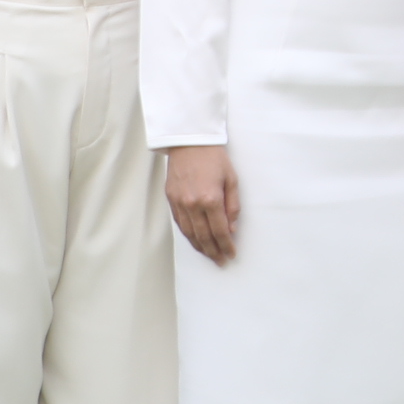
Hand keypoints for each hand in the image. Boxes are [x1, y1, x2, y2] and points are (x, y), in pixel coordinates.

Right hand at [165, 143, 240, 265]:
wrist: (190, 142)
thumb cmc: (214, 158)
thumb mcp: (232, 179)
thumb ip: (233, 206)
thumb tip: (232, 228)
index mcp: (211, 198)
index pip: (220, 230)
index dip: (226, 245)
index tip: (231, 254)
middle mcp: (193, 204)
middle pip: (204, 236)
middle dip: (213, 251)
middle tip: (220, 261)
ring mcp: (180, 203)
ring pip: (189, 233)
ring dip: (200, 247)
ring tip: (209, 255)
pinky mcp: (171, 199)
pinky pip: (180, 223)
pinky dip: (188, 235)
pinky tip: (195, 241)